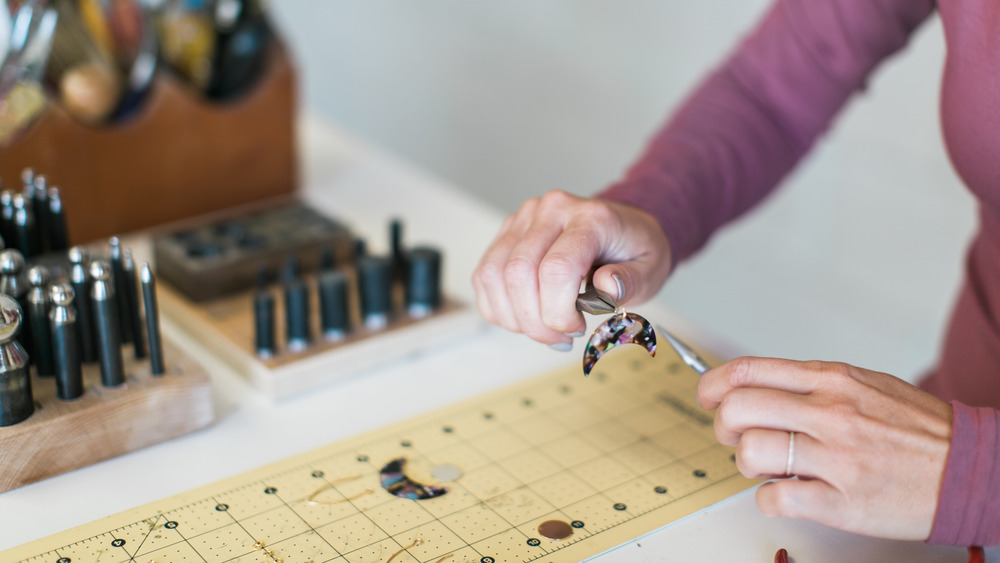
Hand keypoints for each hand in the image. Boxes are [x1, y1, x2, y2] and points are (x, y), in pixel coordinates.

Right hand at [472, 190, 671, 347]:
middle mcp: (552, 210)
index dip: (558, 311)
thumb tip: (608, 288)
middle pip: (518, 273)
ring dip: (514, 317)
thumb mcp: (651, 269)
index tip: (576, 329)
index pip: (556, 268)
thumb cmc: (633, 249)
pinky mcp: (508, 233)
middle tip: (559, 338)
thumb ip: (631, 281)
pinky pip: (484, 275)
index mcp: (590, 217)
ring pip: (493, 275)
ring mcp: (524, 219)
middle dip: (534, 321)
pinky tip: (524, 318)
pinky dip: (498, 307)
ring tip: (543, 330)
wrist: (622, 228)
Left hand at [697, 357, 951, 539]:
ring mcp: (836, 458)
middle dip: (723, 427)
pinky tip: (787, 494)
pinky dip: (769, 499)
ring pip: (750, 453)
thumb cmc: (915, 428)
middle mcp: (830, 413)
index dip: (713, 385)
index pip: (747, 371)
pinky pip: (775, 498)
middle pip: (738, 410)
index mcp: (831, 380)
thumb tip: (751, 388)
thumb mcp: (862, 384)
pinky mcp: (842, 502)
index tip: (707, 398)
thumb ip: (807, 384)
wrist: (970, 467)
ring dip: (747, 465)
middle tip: (737, 438)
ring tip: (769, 468)